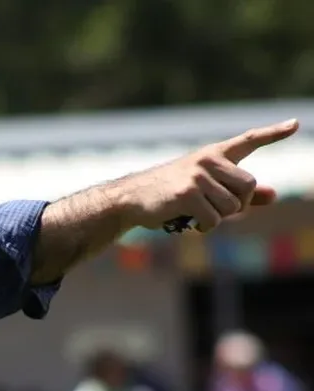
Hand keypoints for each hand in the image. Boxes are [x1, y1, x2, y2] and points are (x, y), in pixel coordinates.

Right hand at [117, 119, 298, 231]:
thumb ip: (240, 192)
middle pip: (248, 186)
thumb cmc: (169, 193)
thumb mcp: (205, 188)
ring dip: (219, 219)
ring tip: (198, 216)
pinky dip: (205, 227)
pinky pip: (214, 219)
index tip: (295, 124)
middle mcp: (208, 160)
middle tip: (218, 211)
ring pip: (232, 206)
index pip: (248, 140)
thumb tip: (274, 196)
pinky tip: (190, 223)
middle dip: (238, 205)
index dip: (273, 133)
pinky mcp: (187, 194)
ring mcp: (197, 176)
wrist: (132, 197)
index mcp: (213, 154)